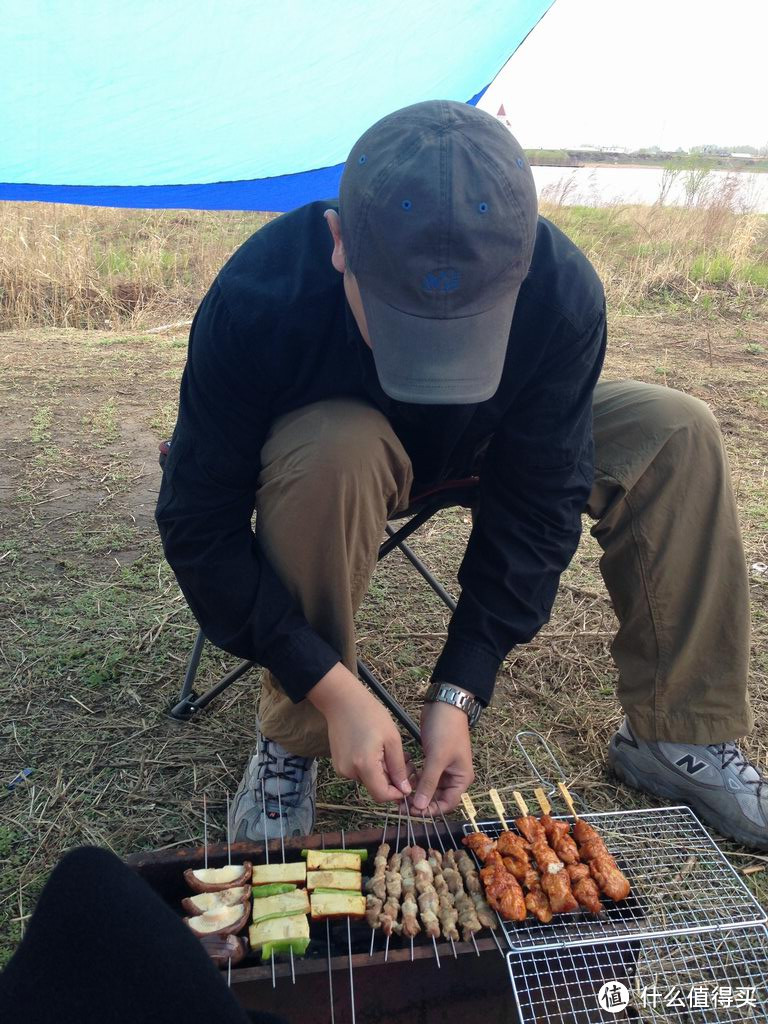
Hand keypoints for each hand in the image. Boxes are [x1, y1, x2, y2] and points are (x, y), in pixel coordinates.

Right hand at [308, 662, 411, 802]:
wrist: (342, 701)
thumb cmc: (370, 714)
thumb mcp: (392, 739)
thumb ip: (398, 767)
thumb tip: (405, 790)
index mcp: (364, 765)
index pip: (381, 795)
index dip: (397, 794)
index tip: (408, 782)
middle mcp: (349, 771)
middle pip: (375, 788)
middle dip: (393, 780)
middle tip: (406, 761)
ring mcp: (341, 769)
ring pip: (369, 780)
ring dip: (382, 772)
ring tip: (391, 751)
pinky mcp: (338, 764)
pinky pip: (359, 772)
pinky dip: (370, 767)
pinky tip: (376, 750)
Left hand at [411, 700, 473, 814]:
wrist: (444, 705)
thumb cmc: (446, 731)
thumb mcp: (437, 758)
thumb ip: (428, 783)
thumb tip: (420, 807)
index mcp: (461, 779)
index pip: (447, 804)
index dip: (430, 810)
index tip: (411, 811)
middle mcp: (453, 777)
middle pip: (437, 798)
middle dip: (420, 802)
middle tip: (400, 805)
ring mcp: (443, 768)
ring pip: (428, 788)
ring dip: (415, 792)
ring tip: (399, 794)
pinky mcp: (432, 760)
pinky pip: (423, 777)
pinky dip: (415, 780)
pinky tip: (403, 779)